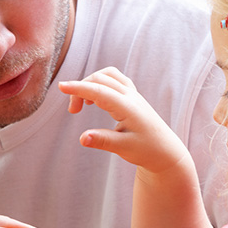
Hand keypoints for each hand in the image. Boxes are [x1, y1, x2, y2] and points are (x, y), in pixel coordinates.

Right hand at [60, 67, 190, 173]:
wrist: (166, 152)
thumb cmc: (147, 151)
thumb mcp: (124, 148)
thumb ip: (102, 141)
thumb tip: (82, 138)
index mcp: (128, 107)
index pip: (99, 91)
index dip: (78, 88)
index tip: (61, 86)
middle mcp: (131, 96)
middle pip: (100, 79)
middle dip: (81, 89)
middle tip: (73, 111)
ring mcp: (133, 94)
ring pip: (108, 75)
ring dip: (91, 83)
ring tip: (84, 104)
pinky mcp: (133, 96)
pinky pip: (115, 79)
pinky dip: (100, 82)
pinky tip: (96, 99)